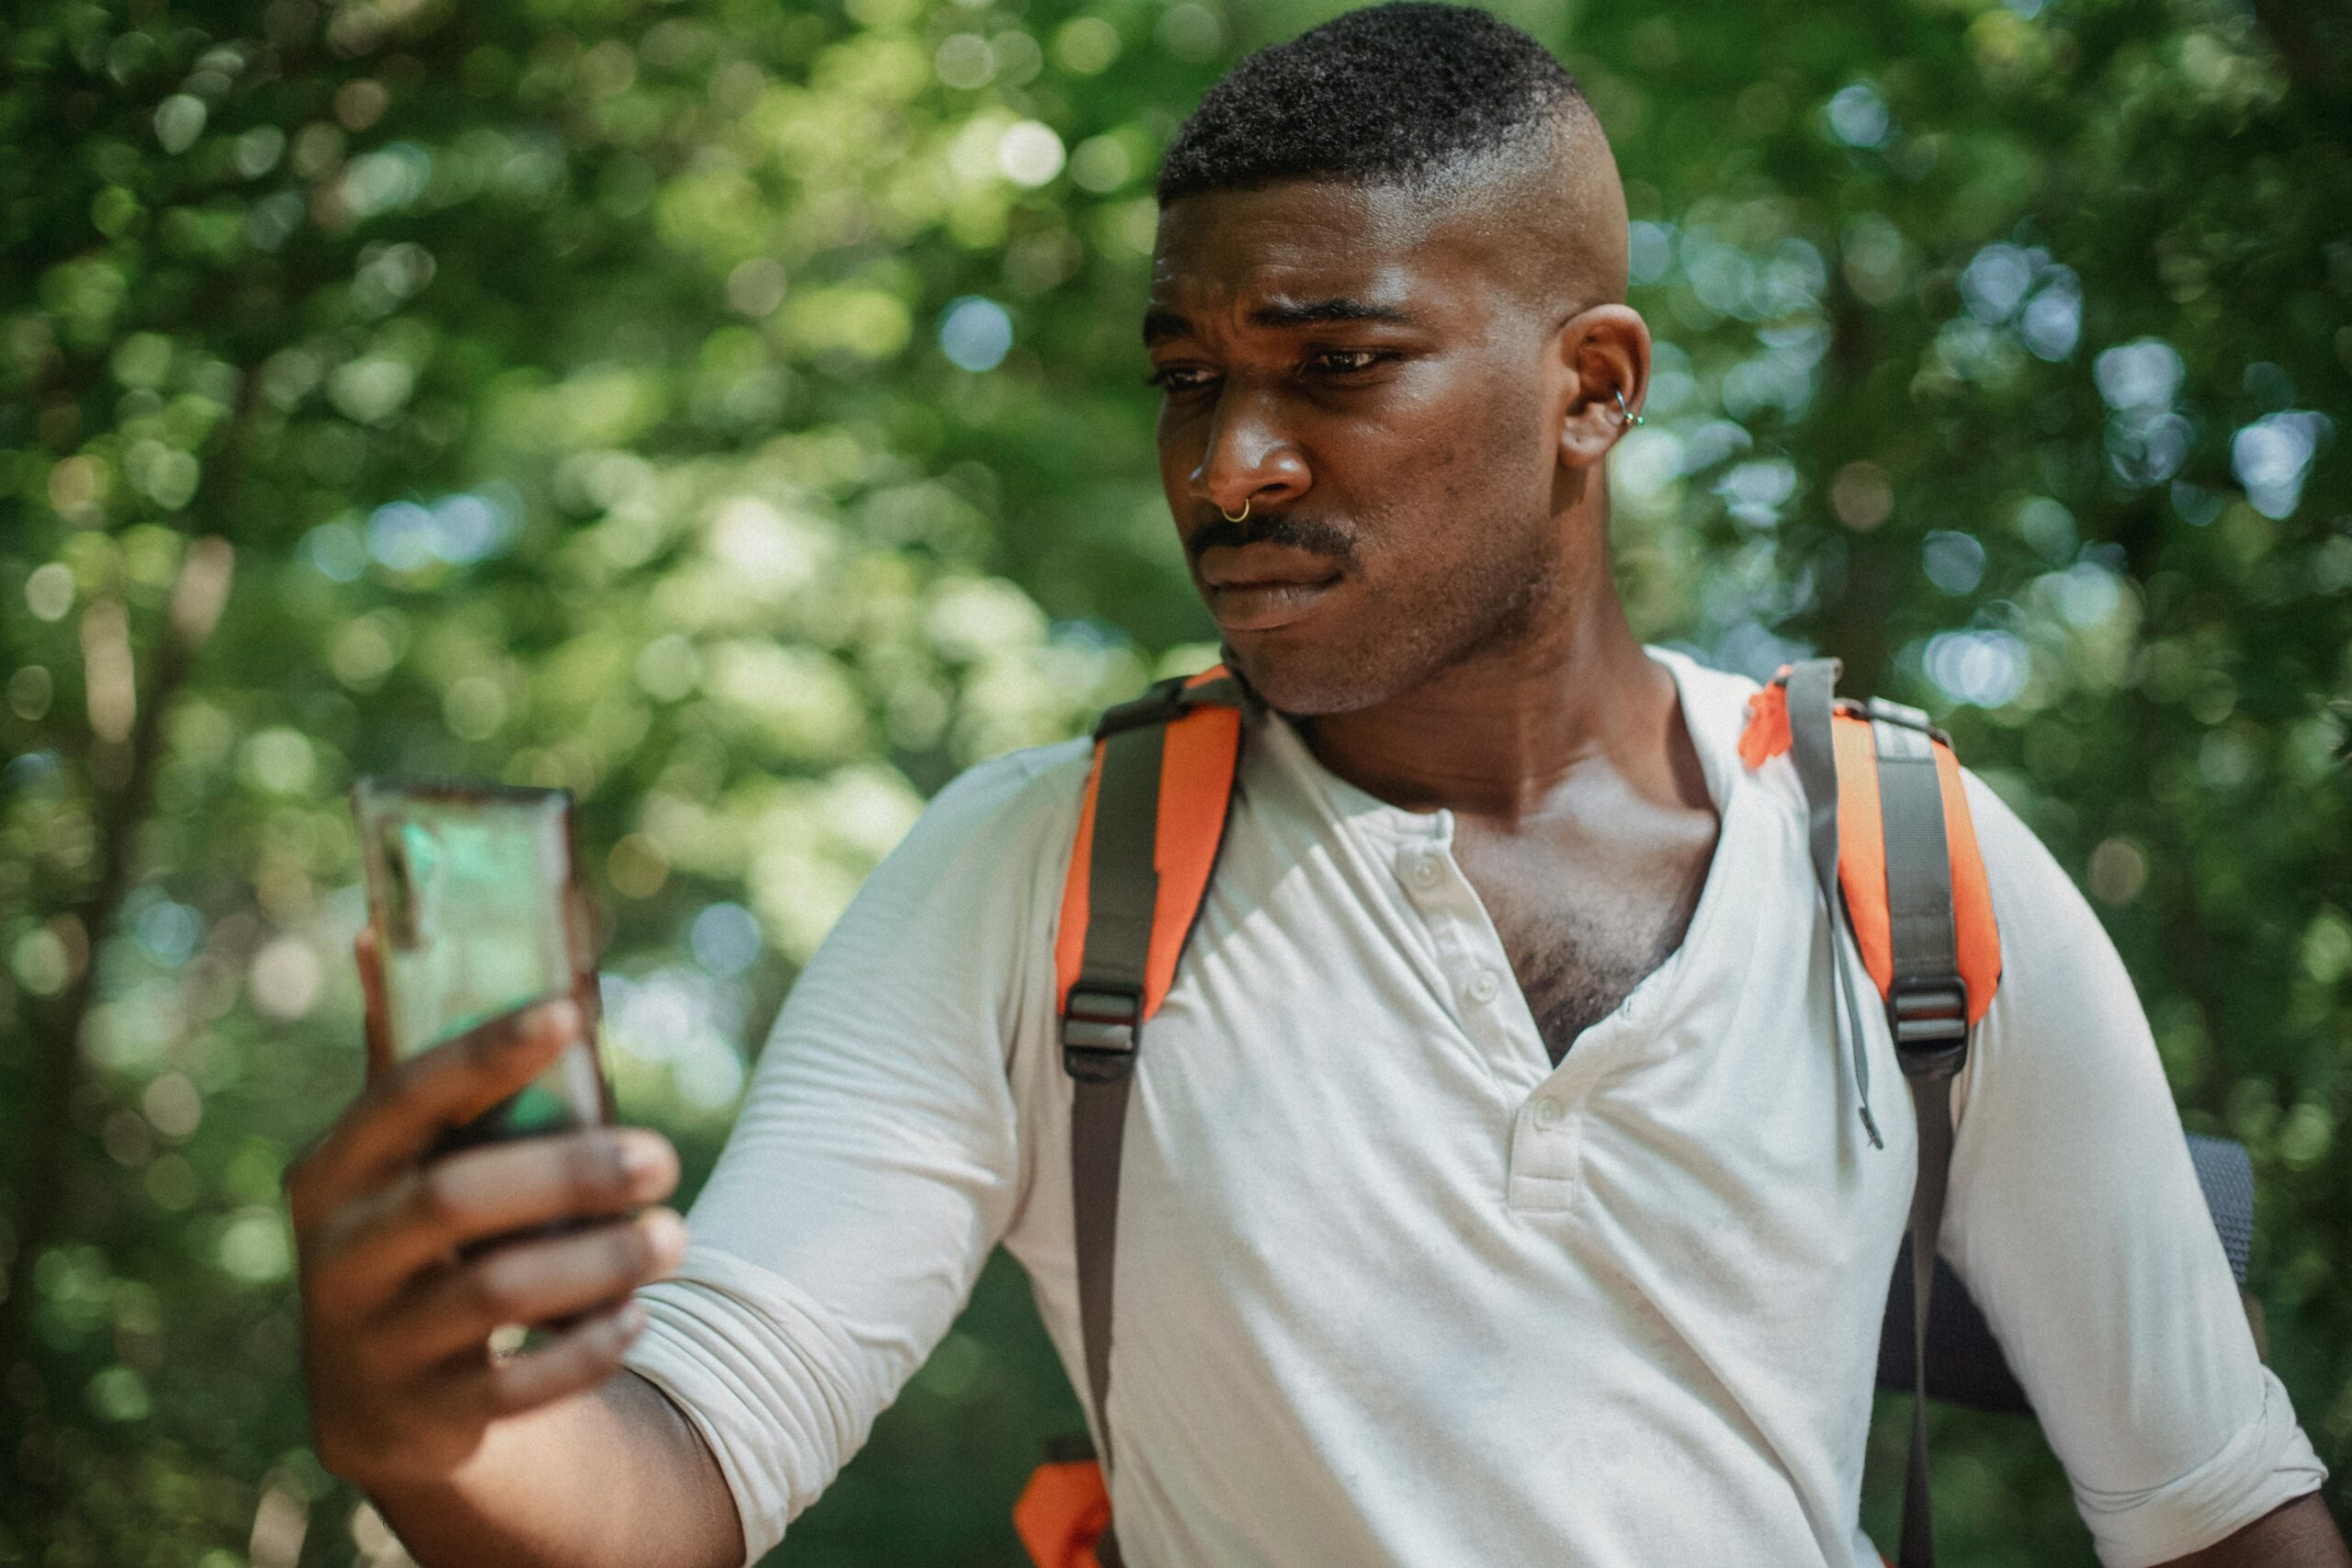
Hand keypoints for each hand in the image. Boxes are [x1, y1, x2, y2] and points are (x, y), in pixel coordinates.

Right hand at [287, 928, 687, 1490]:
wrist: (381, 1399)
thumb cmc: (417, 1234)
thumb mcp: (400, 1158)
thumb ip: (411, 1061)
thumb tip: (376, 927)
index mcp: (335, 1170)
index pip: (405, 1094)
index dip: (487, 1052)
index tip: (574, 1013)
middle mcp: (336, 1255)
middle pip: (455, 1199)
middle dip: (571, 1173)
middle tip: (665, 1158)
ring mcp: (369, 1343)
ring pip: (493, 1293)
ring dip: (598, 1262)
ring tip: (675, 1236)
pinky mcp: (416, 1419)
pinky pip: (512, 1388)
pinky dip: (585, 1348)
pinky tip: (636, 1317)